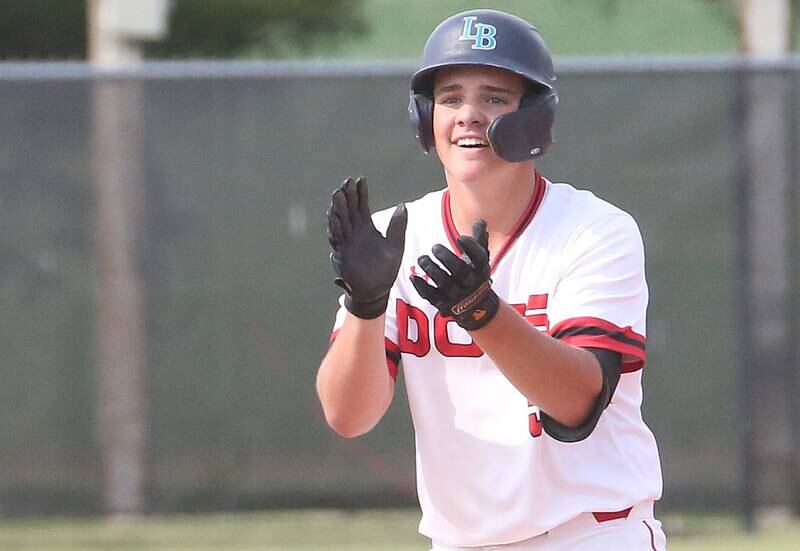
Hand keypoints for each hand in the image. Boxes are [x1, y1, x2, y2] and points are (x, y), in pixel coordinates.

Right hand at [327, 177, 406, 318]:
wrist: (377, 291)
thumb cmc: (385, 270)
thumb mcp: (396, 245)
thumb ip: (397, 226)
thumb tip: (403, 205)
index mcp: (366, 229)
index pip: (361, 207)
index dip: (360, 194)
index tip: (360, 180)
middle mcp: (354, 233)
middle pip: (349, 211)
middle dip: (347, 197)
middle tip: (346, 182)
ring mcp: (347, 243)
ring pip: (340, 222)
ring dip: (338, 209)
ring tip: (337, 195)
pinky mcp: (342, 255)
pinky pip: (337, 239)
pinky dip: (335, 227)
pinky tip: (333, 216)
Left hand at [410, 219, 498, 330]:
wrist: (476, 306)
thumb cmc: (474, 274)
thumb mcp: (479, 258)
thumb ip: (479, 239)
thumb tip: (480, 221)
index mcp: (481, 269)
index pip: (479, 257)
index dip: (470, 246)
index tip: (459, 238)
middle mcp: (471, 283)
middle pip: (459, 270)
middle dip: (446, 258)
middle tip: (434, 247)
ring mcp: (457, 295)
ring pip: (444, 283)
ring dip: (431, 270)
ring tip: (422, 259)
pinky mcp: (444, 304)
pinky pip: (431, 296)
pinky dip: (421, 286)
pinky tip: (412, 276)